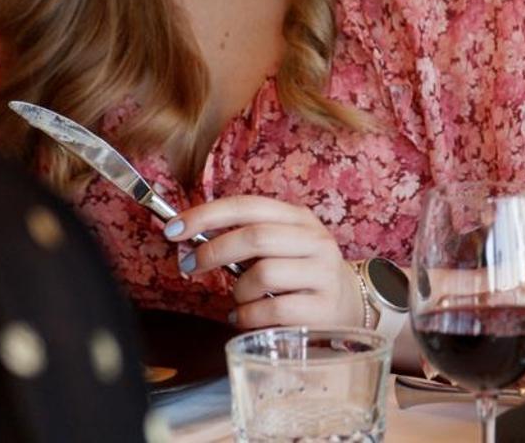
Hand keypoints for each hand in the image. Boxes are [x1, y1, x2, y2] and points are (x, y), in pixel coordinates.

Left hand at [167, 195, 362, 329]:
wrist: (350, 306)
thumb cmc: (301, 276)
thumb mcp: (282, 247)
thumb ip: (246, 240)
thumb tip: (191, 238)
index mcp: (299, 219)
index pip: (248, 206)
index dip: (207, 215)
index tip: (174, 229)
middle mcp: (315, 241)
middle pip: (255, 236)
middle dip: (213, 251)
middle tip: (190, 267)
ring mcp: (322, 274)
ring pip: (263, 274)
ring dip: (238, 291)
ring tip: (240, 300)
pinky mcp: (323, 309)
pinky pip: (272, 311)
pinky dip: (248, 317)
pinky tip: (246, 317)